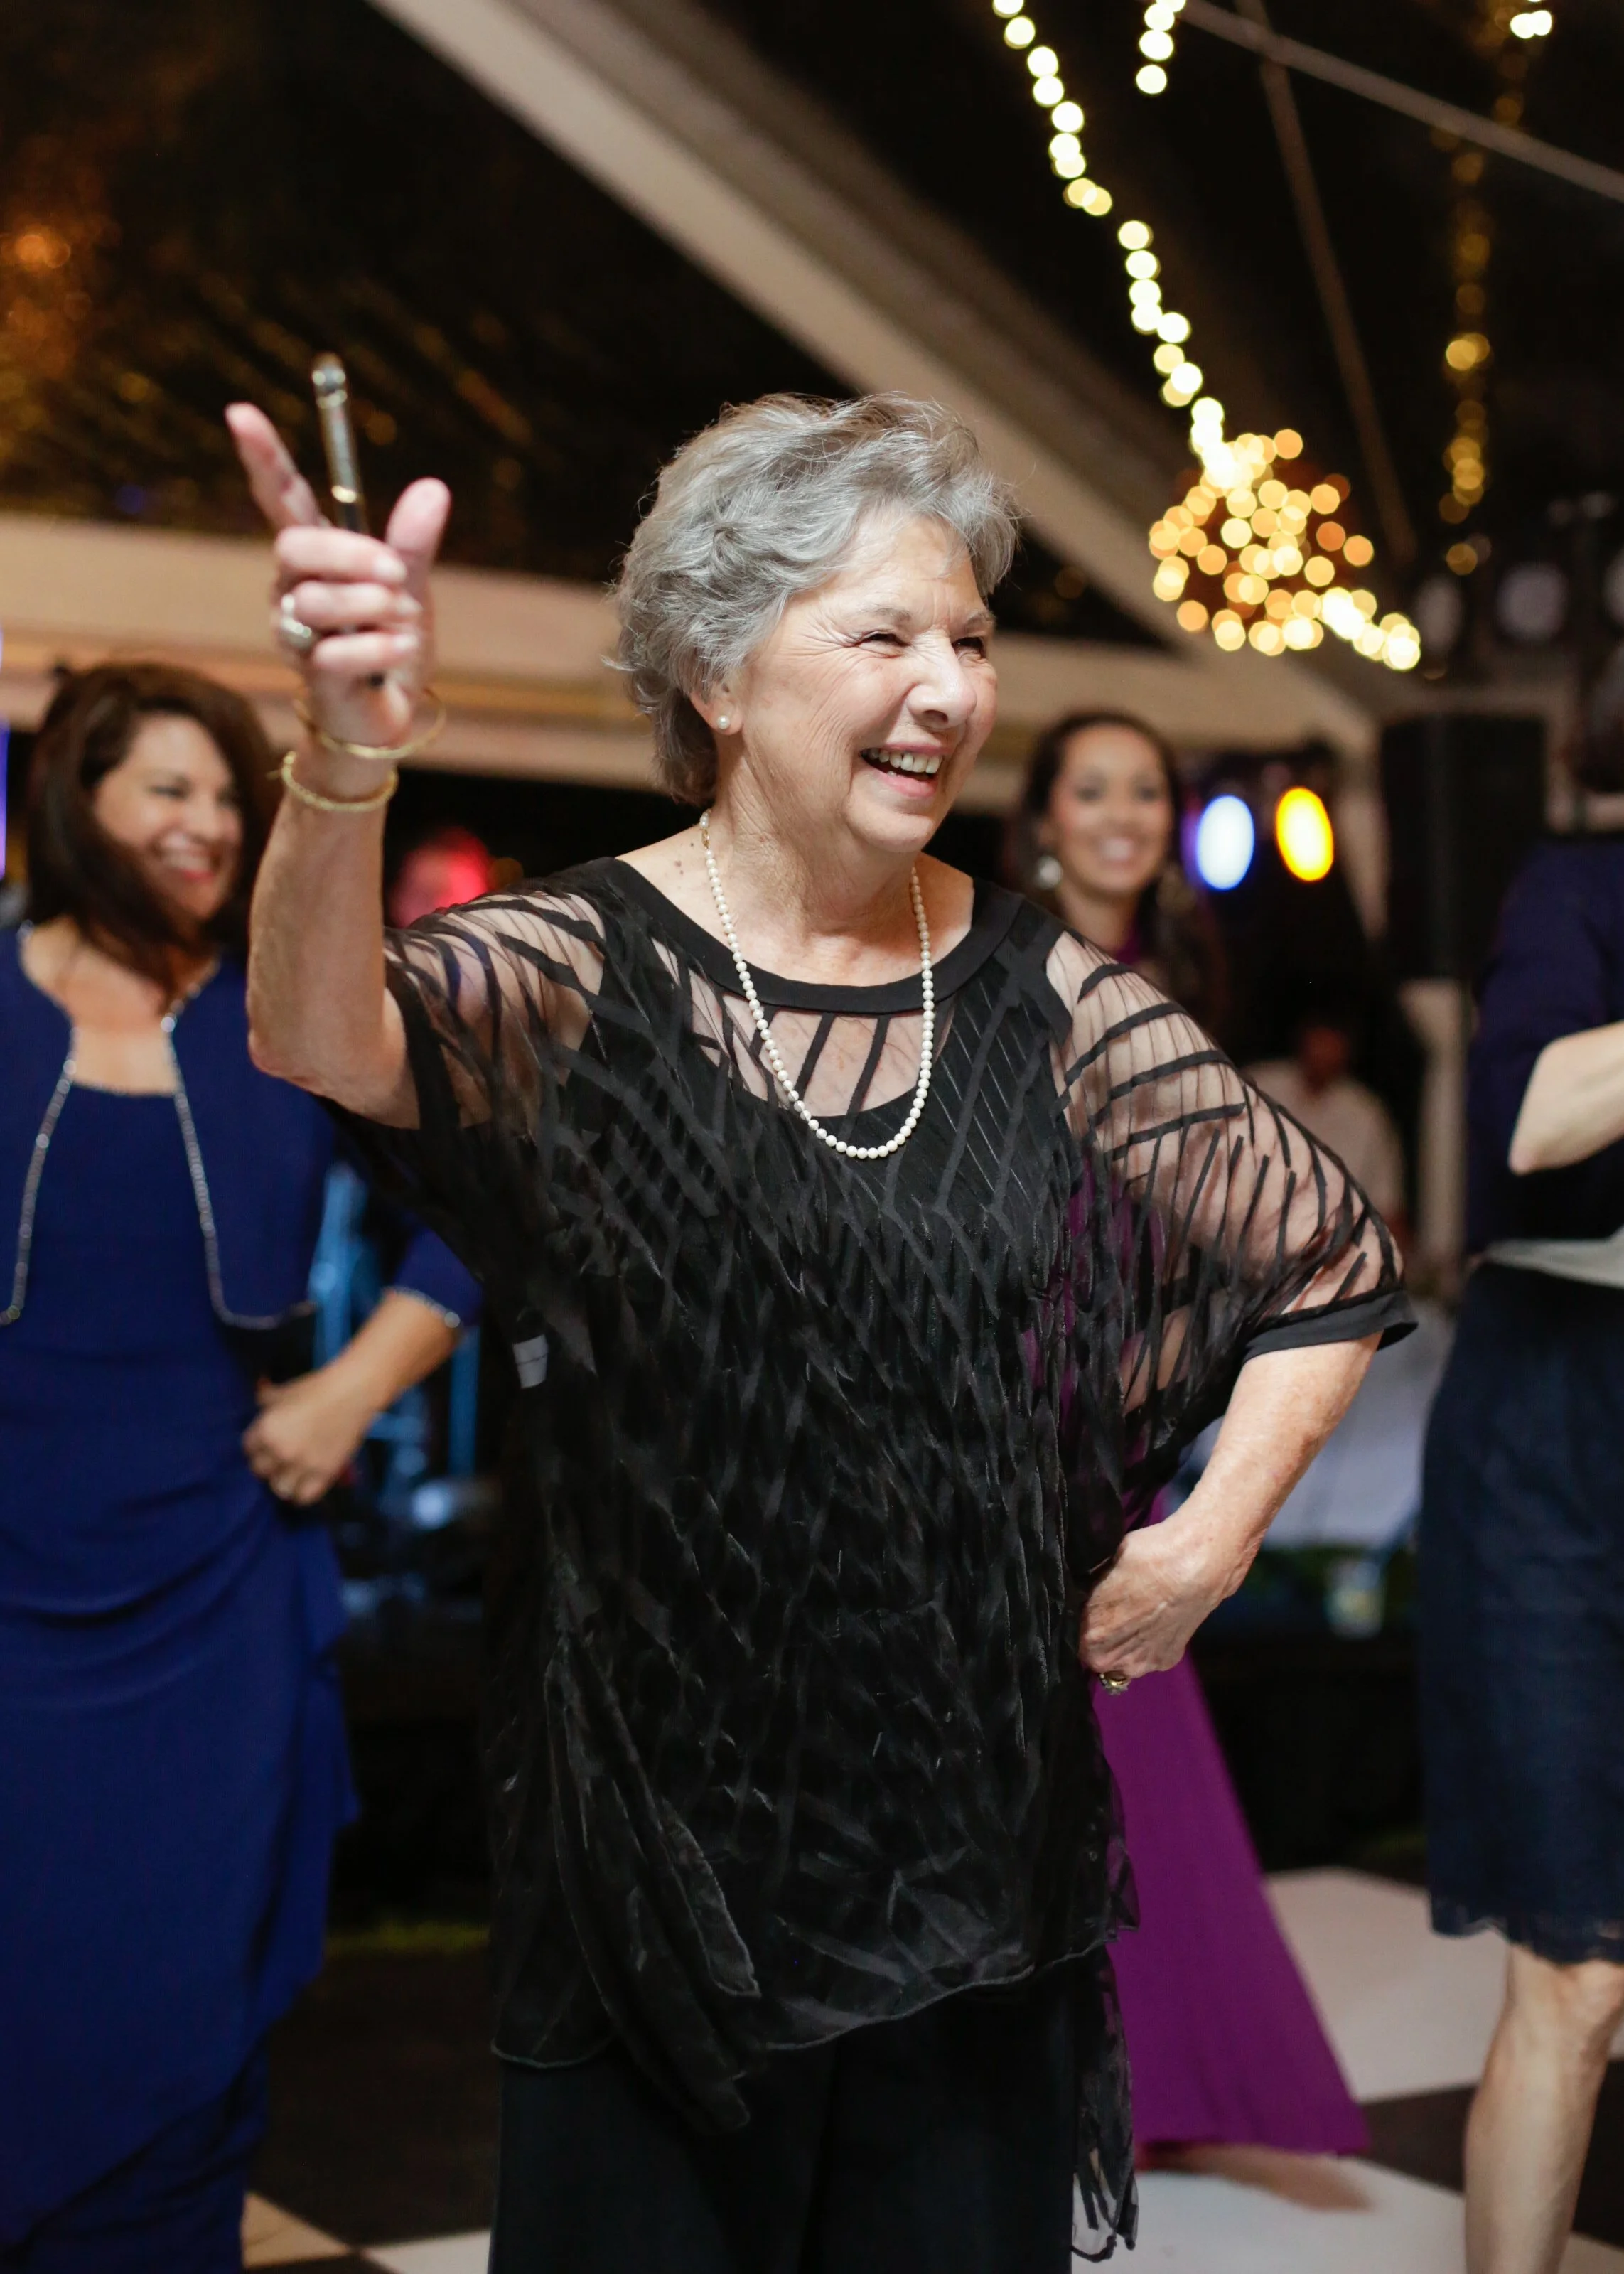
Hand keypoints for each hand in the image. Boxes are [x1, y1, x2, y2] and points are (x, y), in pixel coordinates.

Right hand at [225, 401, 449, 754]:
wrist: (390, 719)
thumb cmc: (391, 646)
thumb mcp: (408, 586)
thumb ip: (412, 543)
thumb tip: (433, 487)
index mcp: (316, 558)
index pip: (281, 498)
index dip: (262, 457)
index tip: (240, 412)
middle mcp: (292, 588)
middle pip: (295, 547)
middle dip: (350, 555)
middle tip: (395, 574)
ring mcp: (295, 631)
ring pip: (320, 602)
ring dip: (376, 608)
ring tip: (407, 621)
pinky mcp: (310, 674)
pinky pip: (338, 651)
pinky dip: (381, 646)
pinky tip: (400, 650)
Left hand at [242, 1365, 378, 1506]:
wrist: (352, 1393)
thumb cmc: (316, 1388)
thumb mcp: (284, 1392)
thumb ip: (266, 1399)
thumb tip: (258, 1399)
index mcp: (266, 1430)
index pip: (248, 1449)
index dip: (257, 1447)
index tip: (267, 1445)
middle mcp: (280, 1451)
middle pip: (260, 1471)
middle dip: (269, 1464)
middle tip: (280, 1459)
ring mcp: (302, 1464)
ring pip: (280, 1488)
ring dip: (284, 1481)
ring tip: (293, 1474)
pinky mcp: (324, 1474)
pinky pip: (304, 1497)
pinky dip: (303, 1493)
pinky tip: (306, 1483)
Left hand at [1078, 1518, 1234, 1682]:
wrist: (1197, 1565)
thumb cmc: (1144, 1558)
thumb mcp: (1102, 1567)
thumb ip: (1088, 1590)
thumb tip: (1079, 1590)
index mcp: (1091, 1637)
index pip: (1070, 1637)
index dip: (1076, 1622)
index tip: (1083, 1608)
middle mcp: (1112, 1661)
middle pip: (1095, 1654)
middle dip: (1098, 1637)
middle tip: (1109, 1612)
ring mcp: (1141, 1665)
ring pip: (1121, 1660)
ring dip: (1123, 1645)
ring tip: (1136, 1617)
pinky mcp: (1166, 1661)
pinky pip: (1146, 1656)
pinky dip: (1148, 1644)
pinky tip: (1156, 1621)